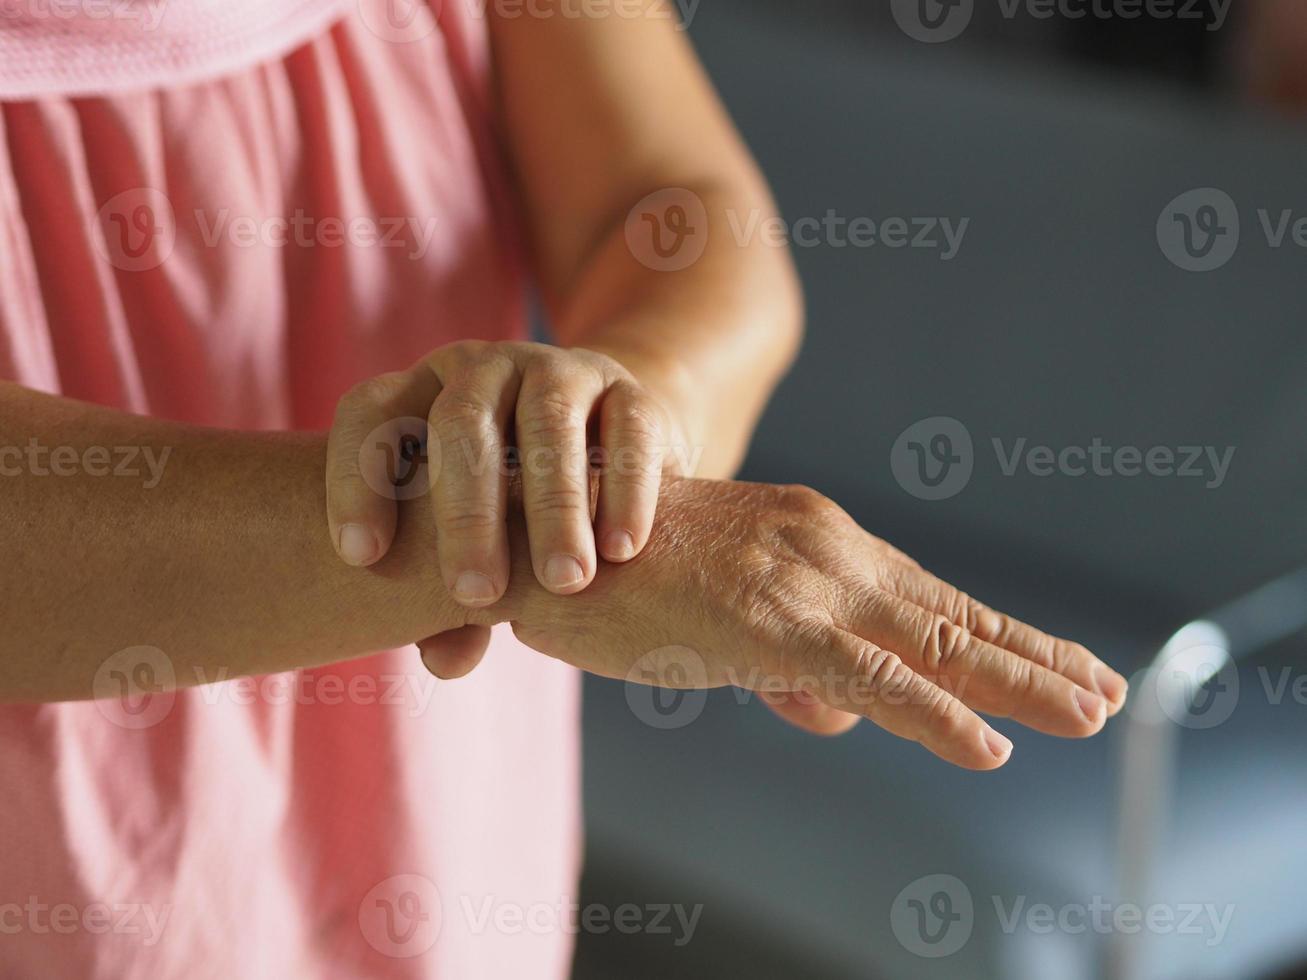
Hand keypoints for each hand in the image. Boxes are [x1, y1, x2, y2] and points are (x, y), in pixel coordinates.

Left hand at [325, 341, 691, 604]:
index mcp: (420, 397)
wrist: (608, 452)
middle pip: (462, 423)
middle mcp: (483, 371)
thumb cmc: (512, 515)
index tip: (363, 559)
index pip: (370, 418)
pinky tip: (620, 551)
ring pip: (548, 424)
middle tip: (477, 594)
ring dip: (554, 506)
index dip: (357, 481)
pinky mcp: (628, 389)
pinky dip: (623, 491)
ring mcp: (558, 372)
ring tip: (564, 582)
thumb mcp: (476, 549)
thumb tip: (445, 660)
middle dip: (466, 511)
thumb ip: (453, 607)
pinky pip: (627, 432)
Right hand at [470, 477, 1126, 769]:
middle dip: (1033, 657)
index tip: (1064, 664)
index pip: (927, 600)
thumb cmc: (620, 579)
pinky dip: (932, 713)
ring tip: (1090, 712)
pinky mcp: (763, 624)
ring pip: (931, 642)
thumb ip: (785, 658)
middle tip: (1108, 692)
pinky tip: (985, 746)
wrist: (540, 536)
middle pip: (949, 615)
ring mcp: (799, 585)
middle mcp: (823, 553)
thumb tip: (832, 708)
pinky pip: (868, 677)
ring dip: (1017, 681)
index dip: (1000, 639)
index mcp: (815, 546)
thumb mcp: (718, 621)